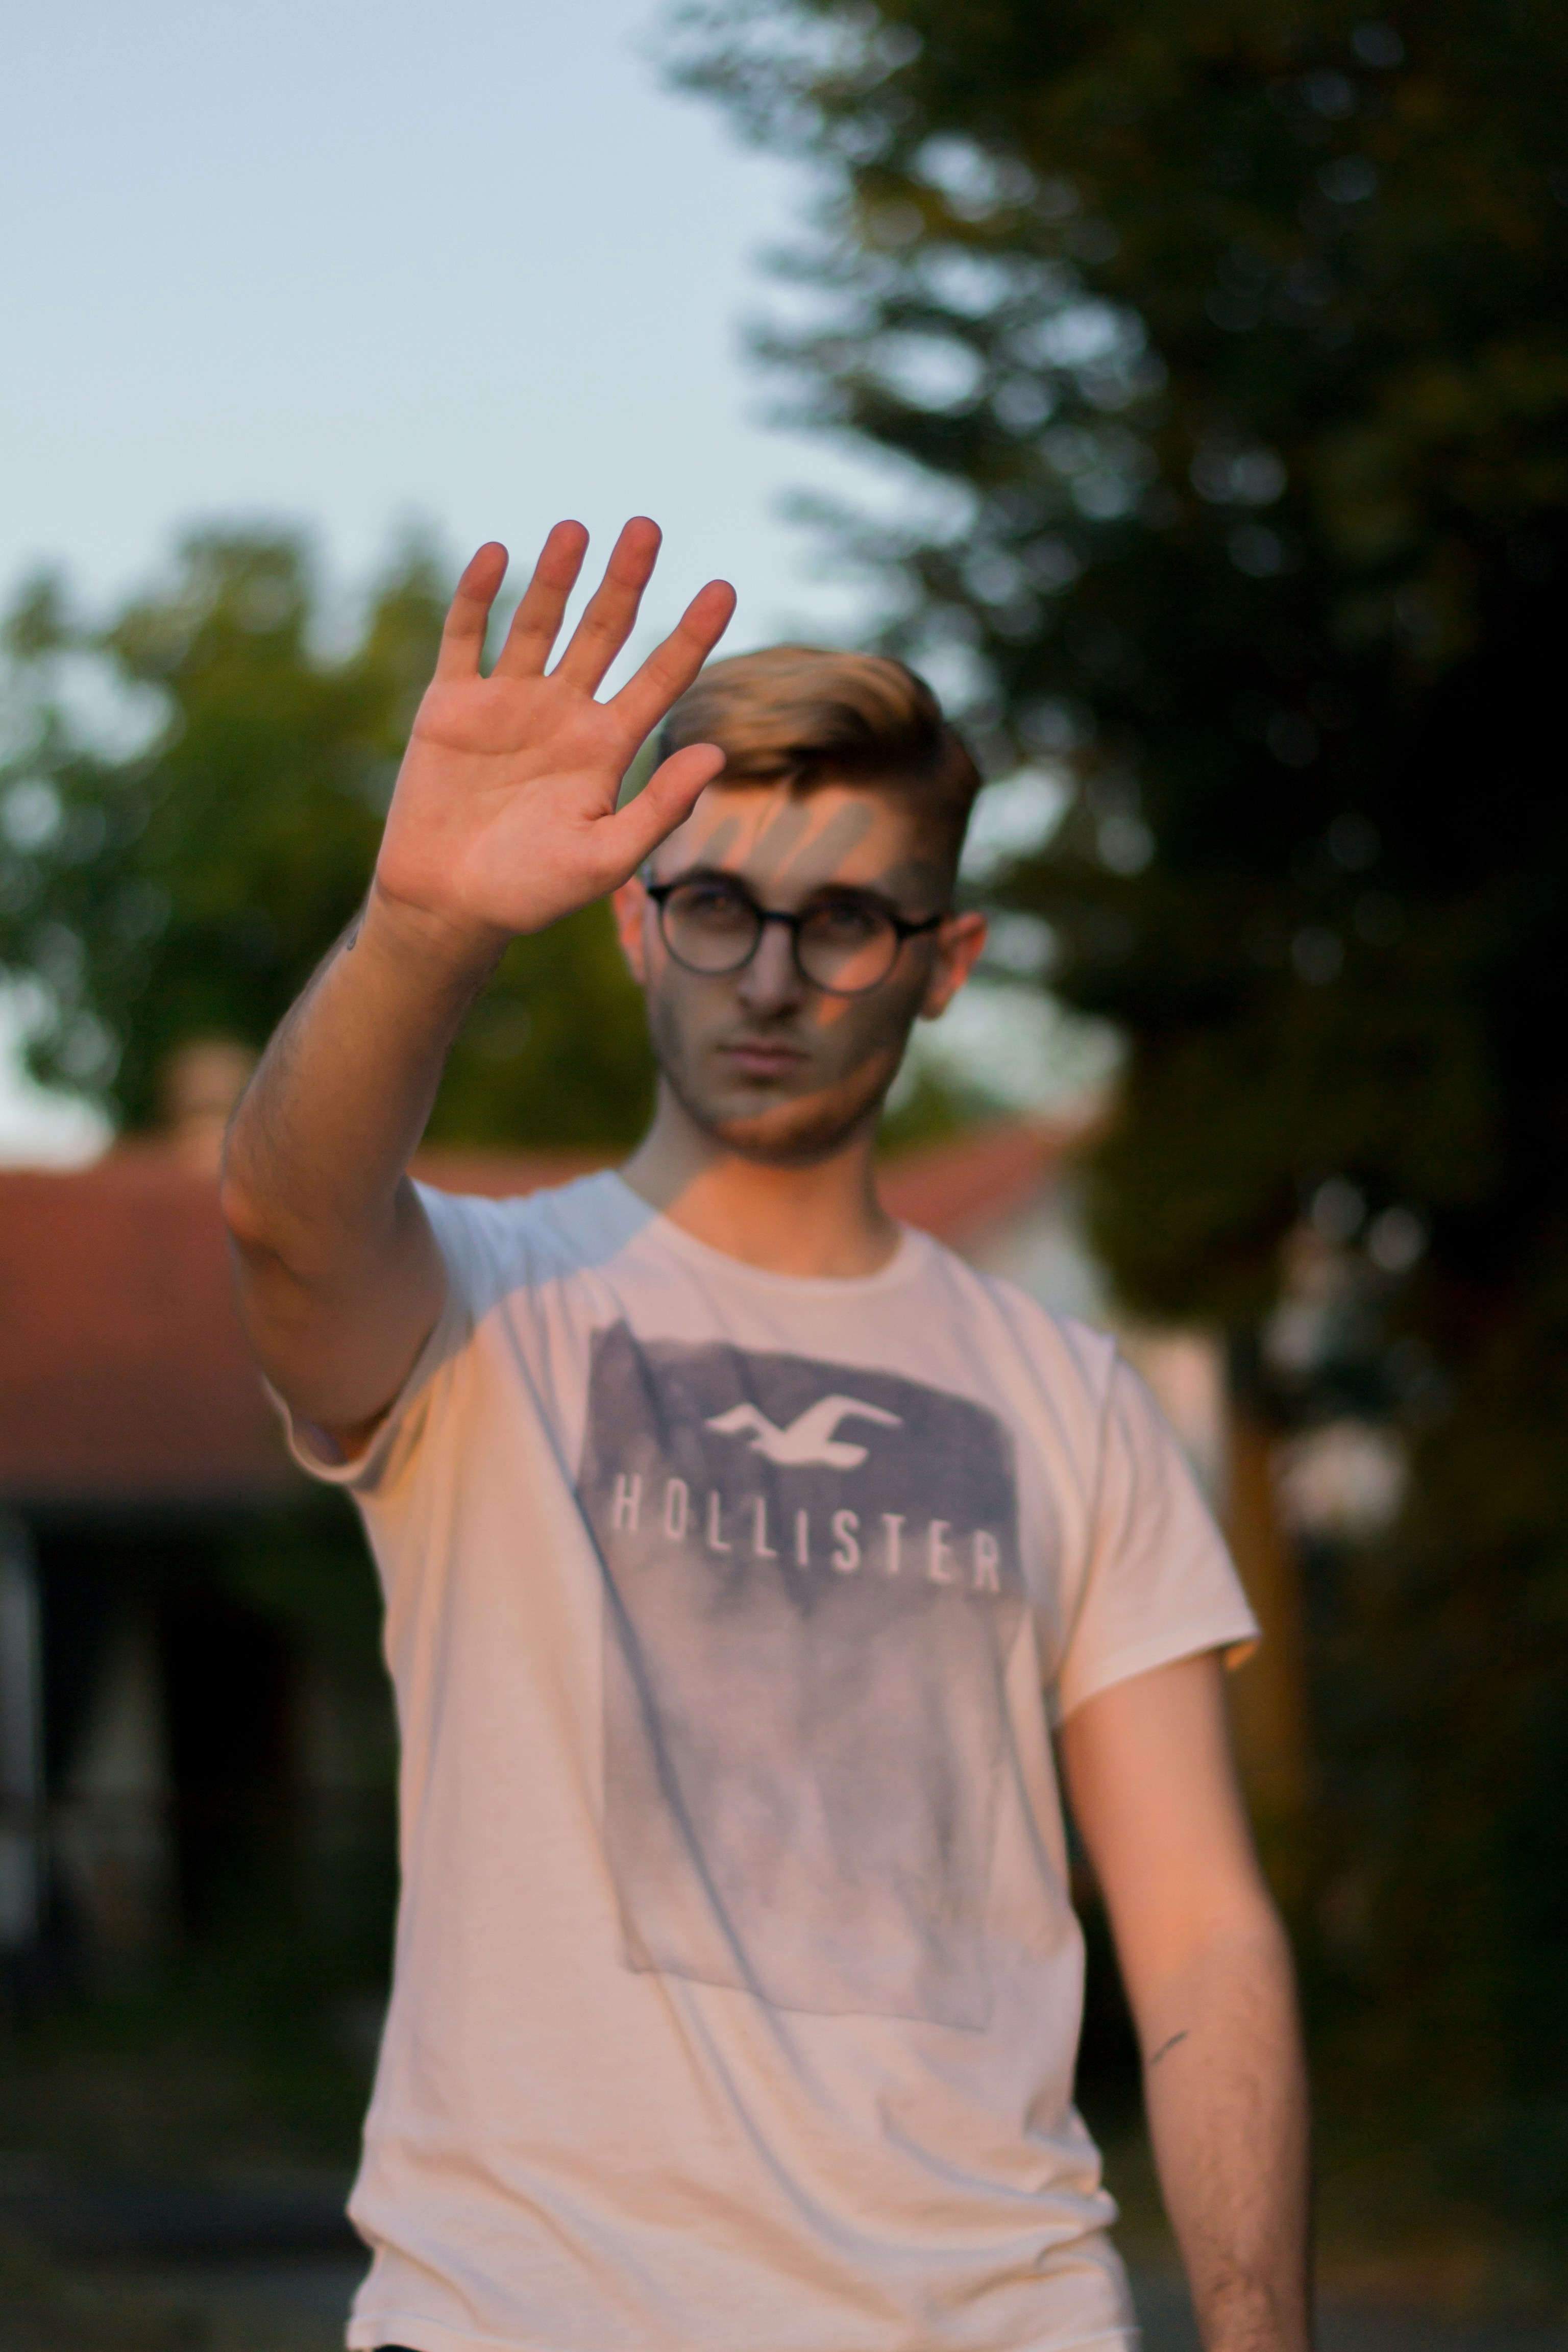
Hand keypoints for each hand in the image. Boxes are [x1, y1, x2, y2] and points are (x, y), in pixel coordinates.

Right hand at [374, 518, 735, 954]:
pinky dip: (477, 596)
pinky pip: (465, 637)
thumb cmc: (532, 891)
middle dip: (625, 581)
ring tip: (577, 529)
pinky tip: (497, 554)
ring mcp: (507, 702)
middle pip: (603, 632)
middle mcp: (563, 713)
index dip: (692, 634)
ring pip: (537, 622)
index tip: (725, 588)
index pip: (661, 677)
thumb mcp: (607, 858)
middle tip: (647, 528)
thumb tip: (717, 754)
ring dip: (556, 576)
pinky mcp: (452, 704)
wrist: (448, 905)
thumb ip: (661, 808)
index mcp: (606, 746)